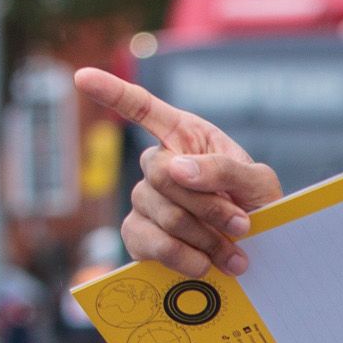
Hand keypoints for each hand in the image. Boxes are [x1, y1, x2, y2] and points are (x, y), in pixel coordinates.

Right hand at [72, 68, 283, 278]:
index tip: (82, 76)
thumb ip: (224, 169)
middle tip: (241, 225)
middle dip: (206, 205)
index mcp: (186, 138)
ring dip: (203, 236)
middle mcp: (159, 166)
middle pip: (161, 175)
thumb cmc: (259, 207)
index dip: (113, 92)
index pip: (143, 108)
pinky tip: (204, 266)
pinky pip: (147, 242)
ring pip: (159, 212)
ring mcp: (145, 201)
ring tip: (233, 254)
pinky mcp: (140, 235)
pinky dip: (181, 257)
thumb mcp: (258, 182)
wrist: (260, 252)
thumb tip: (176, 169)